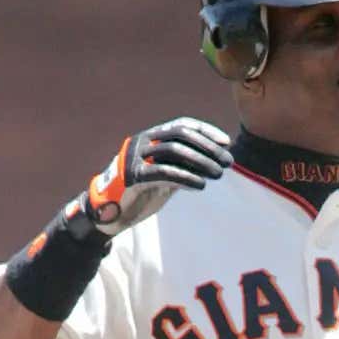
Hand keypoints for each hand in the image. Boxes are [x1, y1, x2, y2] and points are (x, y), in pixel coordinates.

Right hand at [68, 118, 232, 238]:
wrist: (111, 214)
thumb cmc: (141, 193)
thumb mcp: (166, 175)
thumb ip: (183, 165)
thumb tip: (215, 159)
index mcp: (151, 136)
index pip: (182, 125)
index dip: (206, 131)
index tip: (226, 143)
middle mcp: (143, 141)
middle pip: (181, 135)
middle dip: (208, 147)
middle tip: (228, 162)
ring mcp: (136, 157)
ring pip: (174, 151)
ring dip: (201, 162)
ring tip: (218, 174)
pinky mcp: (134, 176)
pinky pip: (164, 172)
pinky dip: (186, 177)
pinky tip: (201, 186)